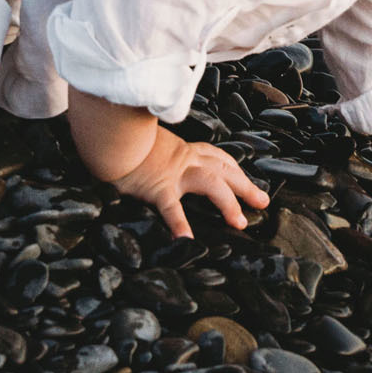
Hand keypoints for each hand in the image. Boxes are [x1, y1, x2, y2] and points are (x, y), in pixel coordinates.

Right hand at [106, 129, 271, 239]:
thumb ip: (161, 153)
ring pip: (211, 184)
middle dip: (246, 186)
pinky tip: (187, 240)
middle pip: (224, 170)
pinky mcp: (157, 186)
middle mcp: (185, 159)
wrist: (109, 132)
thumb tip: (160, 164)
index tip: (245, 180)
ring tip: (239, 223)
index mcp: (184, 150)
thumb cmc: (124, 139)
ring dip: (228, 203)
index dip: (235, 170)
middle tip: (262, 202)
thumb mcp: (150, 143)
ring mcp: (173, 173)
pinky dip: (180, 223)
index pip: (217, 158)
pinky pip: (171, 207)